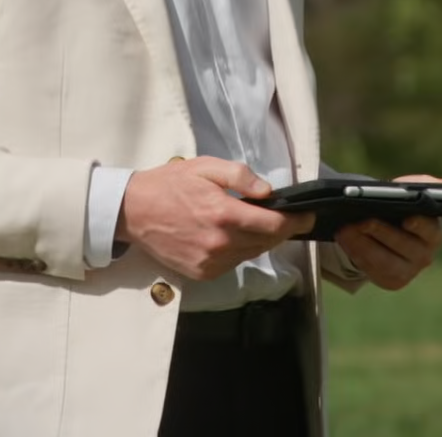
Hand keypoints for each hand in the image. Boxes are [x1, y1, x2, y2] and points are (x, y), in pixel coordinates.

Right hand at [117, 157, 315, 281]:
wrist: (133, 211)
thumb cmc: (170, 184)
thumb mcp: (206, 168)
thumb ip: (240, 176)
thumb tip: (268, 191)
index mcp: (224, 214)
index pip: (274, 225)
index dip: (296, 221)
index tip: (308, 215)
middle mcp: (220, 243)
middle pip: (266, 242)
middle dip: (280, 229)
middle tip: (286, 217)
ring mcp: (210, 262)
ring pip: (251, 254)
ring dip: (260, 241)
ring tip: (256, 223)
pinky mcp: (201, 273)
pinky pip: (233, 264)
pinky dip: (239, 251)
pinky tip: (231, 236)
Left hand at [333, 174, 441, 290]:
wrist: (385, 225)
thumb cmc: (406, 205)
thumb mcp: (419, 189)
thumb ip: (439, 186)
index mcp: (435, 232)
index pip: (430, 230)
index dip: (419, 225)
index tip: (407, 217)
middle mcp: (426, 255)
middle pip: (403, 247)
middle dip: (381, 232)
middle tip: (361, 220)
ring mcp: (409, 271)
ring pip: (385, 261)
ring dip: (363, 245)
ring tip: (345, 229)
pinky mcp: (392, 281)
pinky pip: (373, 270)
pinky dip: (356, 254)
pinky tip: (343, 240)